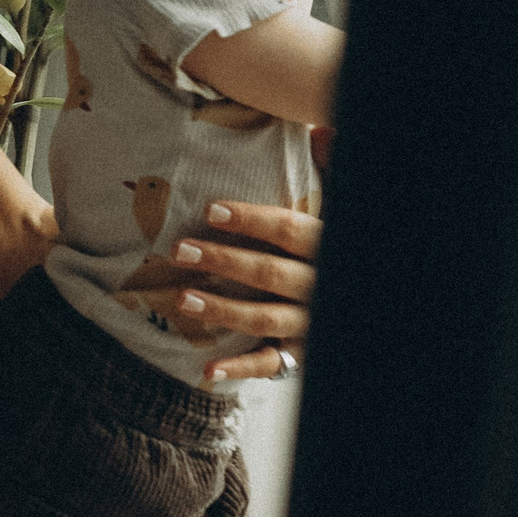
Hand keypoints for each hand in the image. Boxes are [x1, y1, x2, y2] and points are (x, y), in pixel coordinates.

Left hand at [163, 201, 320, 385]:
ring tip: (182, 299)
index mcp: (321, 250)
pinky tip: (209, 369)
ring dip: (222, 309)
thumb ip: (303, 199)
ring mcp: (308, 323)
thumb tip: (314, 147)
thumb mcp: (313, 231)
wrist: (338, 307)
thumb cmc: (312, 260)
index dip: (250, 219)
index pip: (288, 231)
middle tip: (179, 251)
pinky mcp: (298, 354)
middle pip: (269, 273)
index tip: (210, 211)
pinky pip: (268, 364)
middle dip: (222, 261)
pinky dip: (239, 368)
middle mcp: (317, 288)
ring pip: (264, 318)